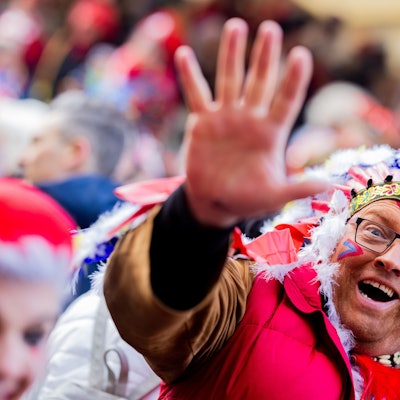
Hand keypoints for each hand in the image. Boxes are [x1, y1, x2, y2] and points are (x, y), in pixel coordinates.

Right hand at [175, 18, 328, 226]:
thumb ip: (298, 188)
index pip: (286, 101)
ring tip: (236, 26)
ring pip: (229, 80)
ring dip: (232, 54)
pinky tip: (184, 54)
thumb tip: (330, 186)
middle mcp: (250, 119)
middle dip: (265, 56)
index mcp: (270, 133)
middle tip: (271, 29)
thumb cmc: (247, 199)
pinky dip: (190, 76)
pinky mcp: (202, 122)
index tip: (301, 55)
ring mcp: (225, 117)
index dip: (293, 80)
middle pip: (259, 82)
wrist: (215, 201)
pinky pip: (196, 95)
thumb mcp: (274, 195)